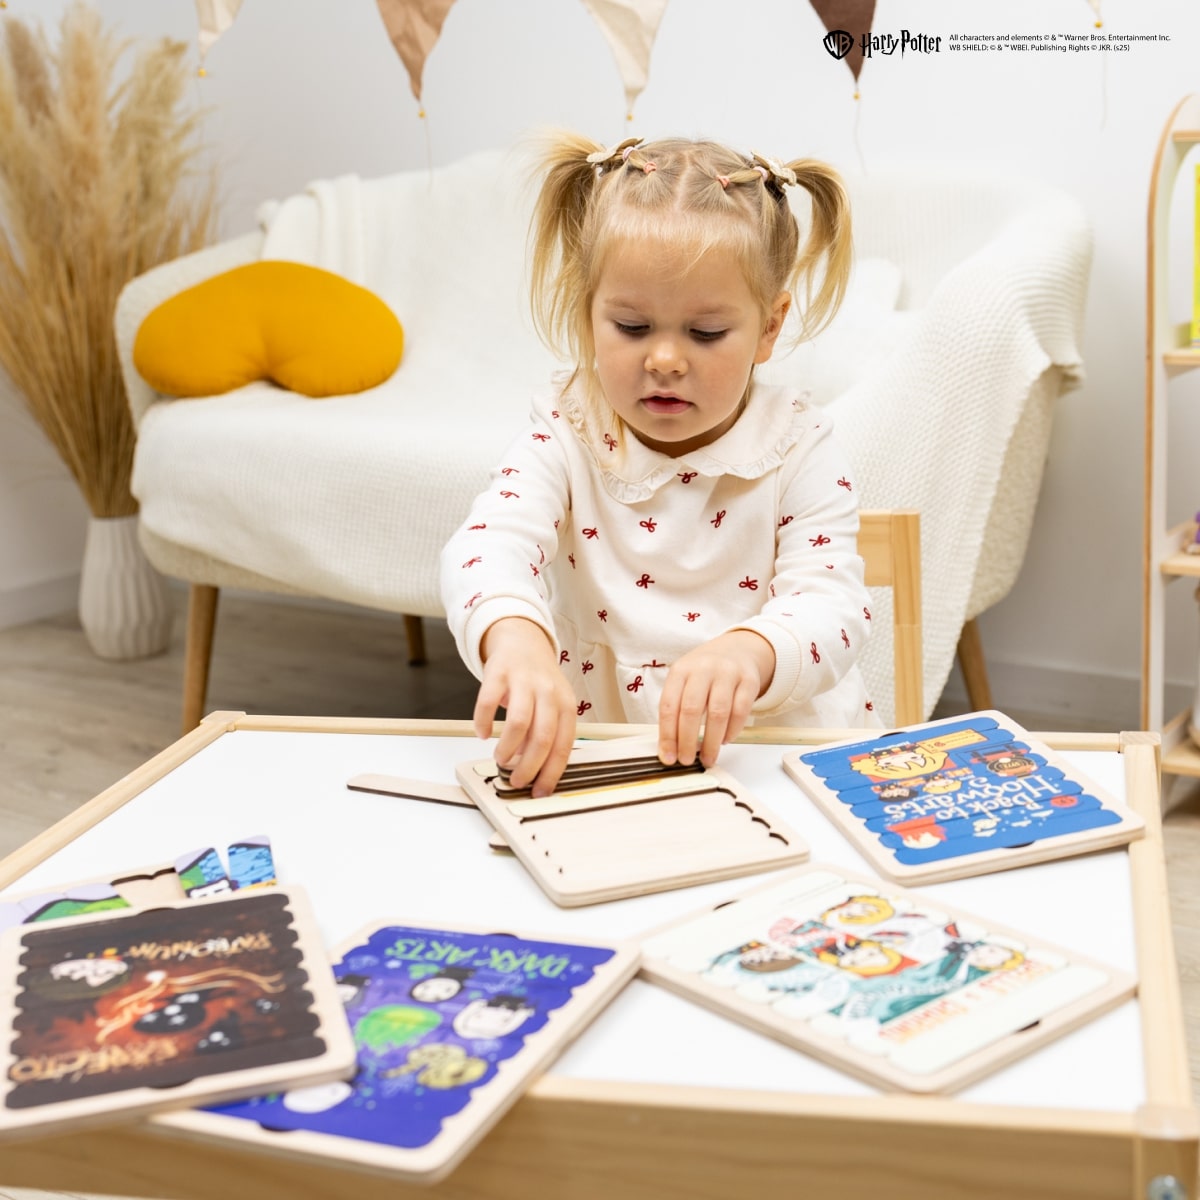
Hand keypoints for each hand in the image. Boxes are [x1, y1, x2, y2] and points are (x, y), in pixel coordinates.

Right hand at [476, 617, 575, 795]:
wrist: (522, 642)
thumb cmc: (538, 682)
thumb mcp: (552, 706)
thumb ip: (545, 734)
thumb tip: (531, 767)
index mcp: (566, 705)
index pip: (563, 746)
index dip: (550, 772)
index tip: (539, 791)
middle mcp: (548, 692)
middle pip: (542, 738)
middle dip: (527, 767)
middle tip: (515, 780)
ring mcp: (524, 681)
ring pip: (518, 723)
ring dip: (506, 749)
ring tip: (500, 759)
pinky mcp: (499, 673)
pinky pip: (488, 702)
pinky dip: (482, 723)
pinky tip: (482, 733)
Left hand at [658, 630, 774, 768]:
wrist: (737, 649)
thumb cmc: (705, 672)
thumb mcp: (685, 680)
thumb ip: (677, 707)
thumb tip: (671, 746)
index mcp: (681, 670)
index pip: (669, 705)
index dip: (667, 735)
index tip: (668, 756)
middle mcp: (703, 668)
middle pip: (692, 709)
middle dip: (687, 741)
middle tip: (687, 760)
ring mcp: (727, 673)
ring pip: (718, 713)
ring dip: (711, 741)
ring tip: (707, 758)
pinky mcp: (748, 681)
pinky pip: (740, 712)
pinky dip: (731, 731)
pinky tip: (724, 740)